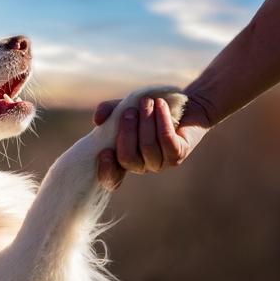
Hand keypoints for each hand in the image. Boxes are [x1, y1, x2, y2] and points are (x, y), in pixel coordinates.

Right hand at [94, 95, 211, 188]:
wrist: (181, 106)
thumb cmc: (148, 110)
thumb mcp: (124, 107)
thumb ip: (108, 111)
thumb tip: (98, 120)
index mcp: (124, 159)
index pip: (112, 178)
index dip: (107, 171)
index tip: (104, 153)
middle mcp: (142, 166)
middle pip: (128, 158)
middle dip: (127, 132)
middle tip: (130, 111)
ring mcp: (161, 163)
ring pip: (148, 147)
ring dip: (146, 121)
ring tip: (147, 101)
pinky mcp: (178, 154)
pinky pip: (166, 140)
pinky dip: (161, 121)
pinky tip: (160, 105)